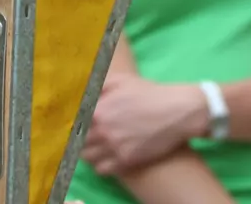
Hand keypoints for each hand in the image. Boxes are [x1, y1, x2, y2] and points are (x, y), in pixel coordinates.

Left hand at [81, 75, 205, 176]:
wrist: (177, 112)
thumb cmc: (149, 92)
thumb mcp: (121, 80)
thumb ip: (97, 85)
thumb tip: (82, 92)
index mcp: (99, 109)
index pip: (73, 122)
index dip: (73, 123)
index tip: (75, 123)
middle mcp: (103, 130)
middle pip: (77, 141)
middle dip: (78, 138)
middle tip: (85, 135)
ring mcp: (114, 147)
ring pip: (87, 157)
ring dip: (86, 152)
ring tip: (93, 146)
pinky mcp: (127, 160)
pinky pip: (101, 169)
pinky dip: (99, 164)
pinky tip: (105, 156)